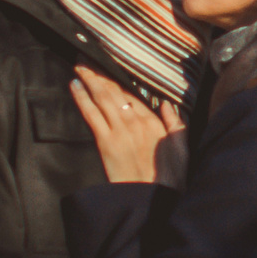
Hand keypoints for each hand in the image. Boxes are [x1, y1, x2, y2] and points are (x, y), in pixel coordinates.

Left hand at [71, 66, 180, 183]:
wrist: (152, 199)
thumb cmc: (169, 178)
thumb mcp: (181, 148)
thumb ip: (176, 124)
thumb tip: (167, 104)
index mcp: (154, 122)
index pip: (133, 95)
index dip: (119, 79)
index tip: (109, 67)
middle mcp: (136, 122)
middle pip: (115, 91)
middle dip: (100, 73)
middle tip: (87, 57)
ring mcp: (119, 131)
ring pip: (102, 98)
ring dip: (89, 79)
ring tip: (79, 65)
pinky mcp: (105, 142)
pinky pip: (91, 114)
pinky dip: (82, 98)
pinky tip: (75, 86)